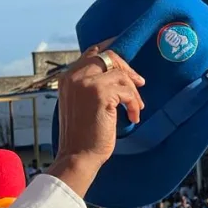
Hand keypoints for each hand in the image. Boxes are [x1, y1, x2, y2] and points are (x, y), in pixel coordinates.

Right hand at [49, 42, 144, 196]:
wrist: (78, 156)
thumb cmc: (82, 135)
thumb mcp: (81, 104)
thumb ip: (91, 86)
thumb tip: (116, 74)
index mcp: (67, 77)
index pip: (92, 53)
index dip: (112, 51)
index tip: (127, 58)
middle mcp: (74, 76)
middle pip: (108, 57)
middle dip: (127, 68)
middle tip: (139, 83)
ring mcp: (86, 83)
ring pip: (120, 75)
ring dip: (133, 92)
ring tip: (135, 108)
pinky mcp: (100, 94)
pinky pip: (127, 91)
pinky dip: (134, 104)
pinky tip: (132, 117)